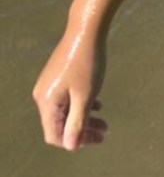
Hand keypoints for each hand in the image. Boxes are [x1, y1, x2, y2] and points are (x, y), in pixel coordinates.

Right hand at [32, 29, 107, 150]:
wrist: (86, 29)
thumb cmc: (87, 63)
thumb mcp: (85, 96)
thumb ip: (77, 123)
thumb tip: (70, 147)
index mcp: (47, 102)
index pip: (55, 135)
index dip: (76, 141)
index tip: (97, 139)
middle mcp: (43, 95)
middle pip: (61, 123)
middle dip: (83, 130)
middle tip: (106, 132)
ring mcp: (50, 84)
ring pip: (66, 110)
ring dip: (85, 117)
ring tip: (105, 121)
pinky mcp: (58, 75)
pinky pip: (67, 97)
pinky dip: (81, 103)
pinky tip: (98, 103)